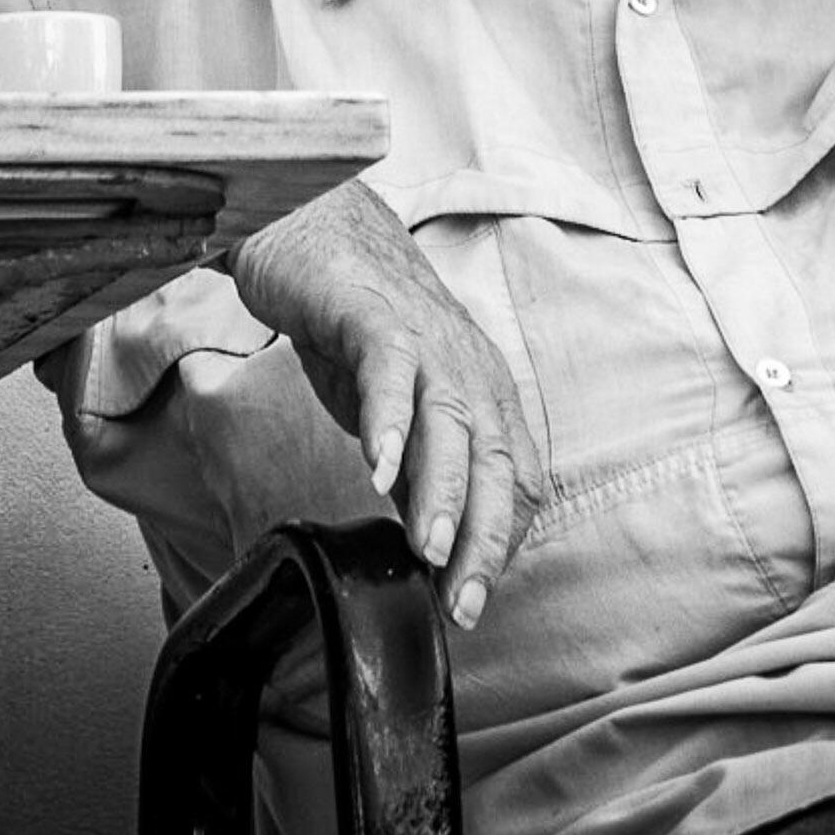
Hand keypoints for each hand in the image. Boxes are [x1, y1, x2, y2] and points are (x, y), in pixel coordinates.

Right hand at [230, 177, 545, 629]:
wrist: (319, 231)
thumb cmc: (360, 325)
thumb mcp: (399, 412)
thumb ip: (419, 470)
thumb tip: (433, 545)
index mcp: (482, 393)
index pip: (515, 479)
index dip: (499, 542)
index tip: (470, 600)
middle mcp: (468, 368)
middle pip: (495, 459)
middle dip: (483, 538)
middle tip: (463, 603)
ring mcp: (425, 340)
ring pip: (450, 421)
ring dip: (442, 490)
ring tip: (431, 550)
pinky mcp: (373, 317)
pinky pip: (390, 371)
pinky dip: (387, 421)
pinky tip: (376, 469)